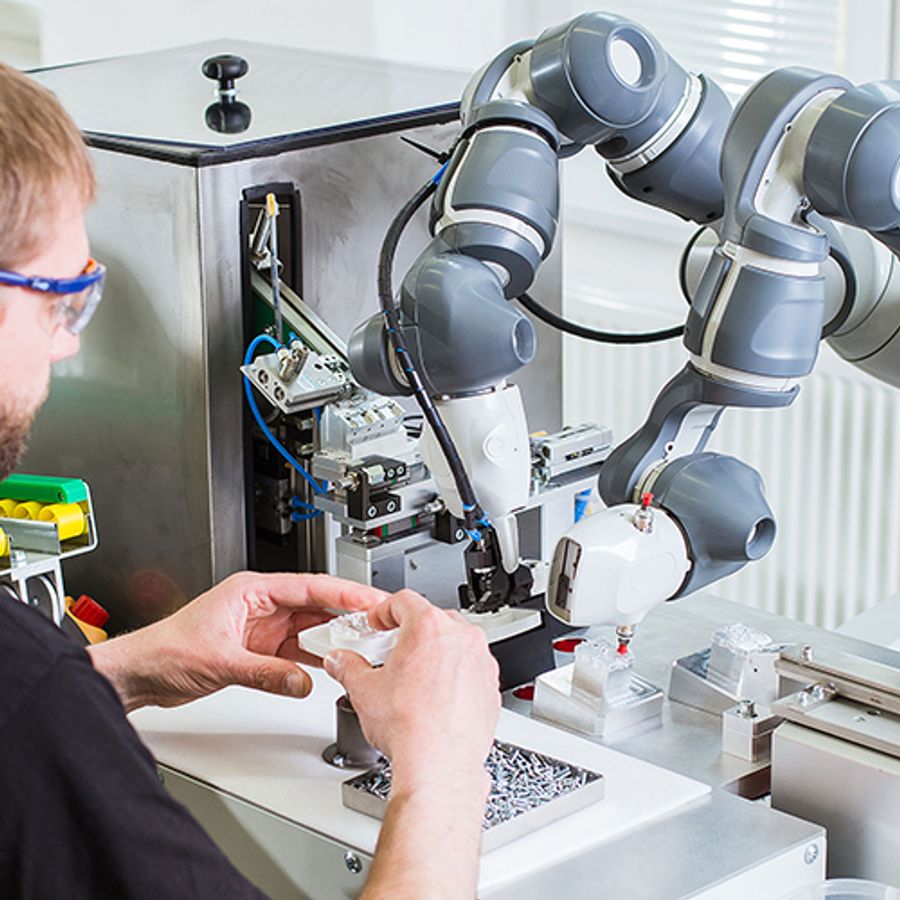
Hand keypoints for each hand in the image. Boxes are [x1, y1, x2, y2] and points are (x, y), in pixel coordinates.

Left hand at [88, 571, 386, 710]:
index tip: (369, 600)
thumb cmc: (165, 650)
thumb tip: (302, 681)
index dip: (343, 593)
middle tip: (379, 622)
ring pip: (310, 629)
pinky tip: (333, 665)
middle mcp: (261, 605)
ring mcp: (262, 628)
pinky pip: (298, 651)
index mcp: (252, 591)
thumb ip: (266, 673)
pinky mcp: (260, 649)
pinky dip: (316, 659)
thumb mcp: (220, 661)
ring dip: (335, 638)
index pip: (308, 587)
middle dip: (347, 614)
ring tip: (364, 645)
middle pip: (316, 605)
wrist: (142, 674)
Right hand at [324, 591, 499, 794]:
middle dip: (411, 632)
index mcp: (428, 627)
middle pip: (433, 618)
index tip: (378, 623)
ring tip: (415, 677)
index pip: (404, 600)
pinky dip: (456, 674)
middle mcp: (460, 637)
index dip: (385, 610)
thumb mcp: (364, 690)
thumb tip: (341, 661)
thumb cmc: (410, 726)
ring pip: (456, 642)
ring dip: (436, 652)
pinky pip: (471, 667)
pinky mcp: (491, 684)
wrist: (440, 764)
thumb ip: (349, 667)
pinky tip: (437, 696)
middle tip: (393, 650)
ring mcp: (480, 660)